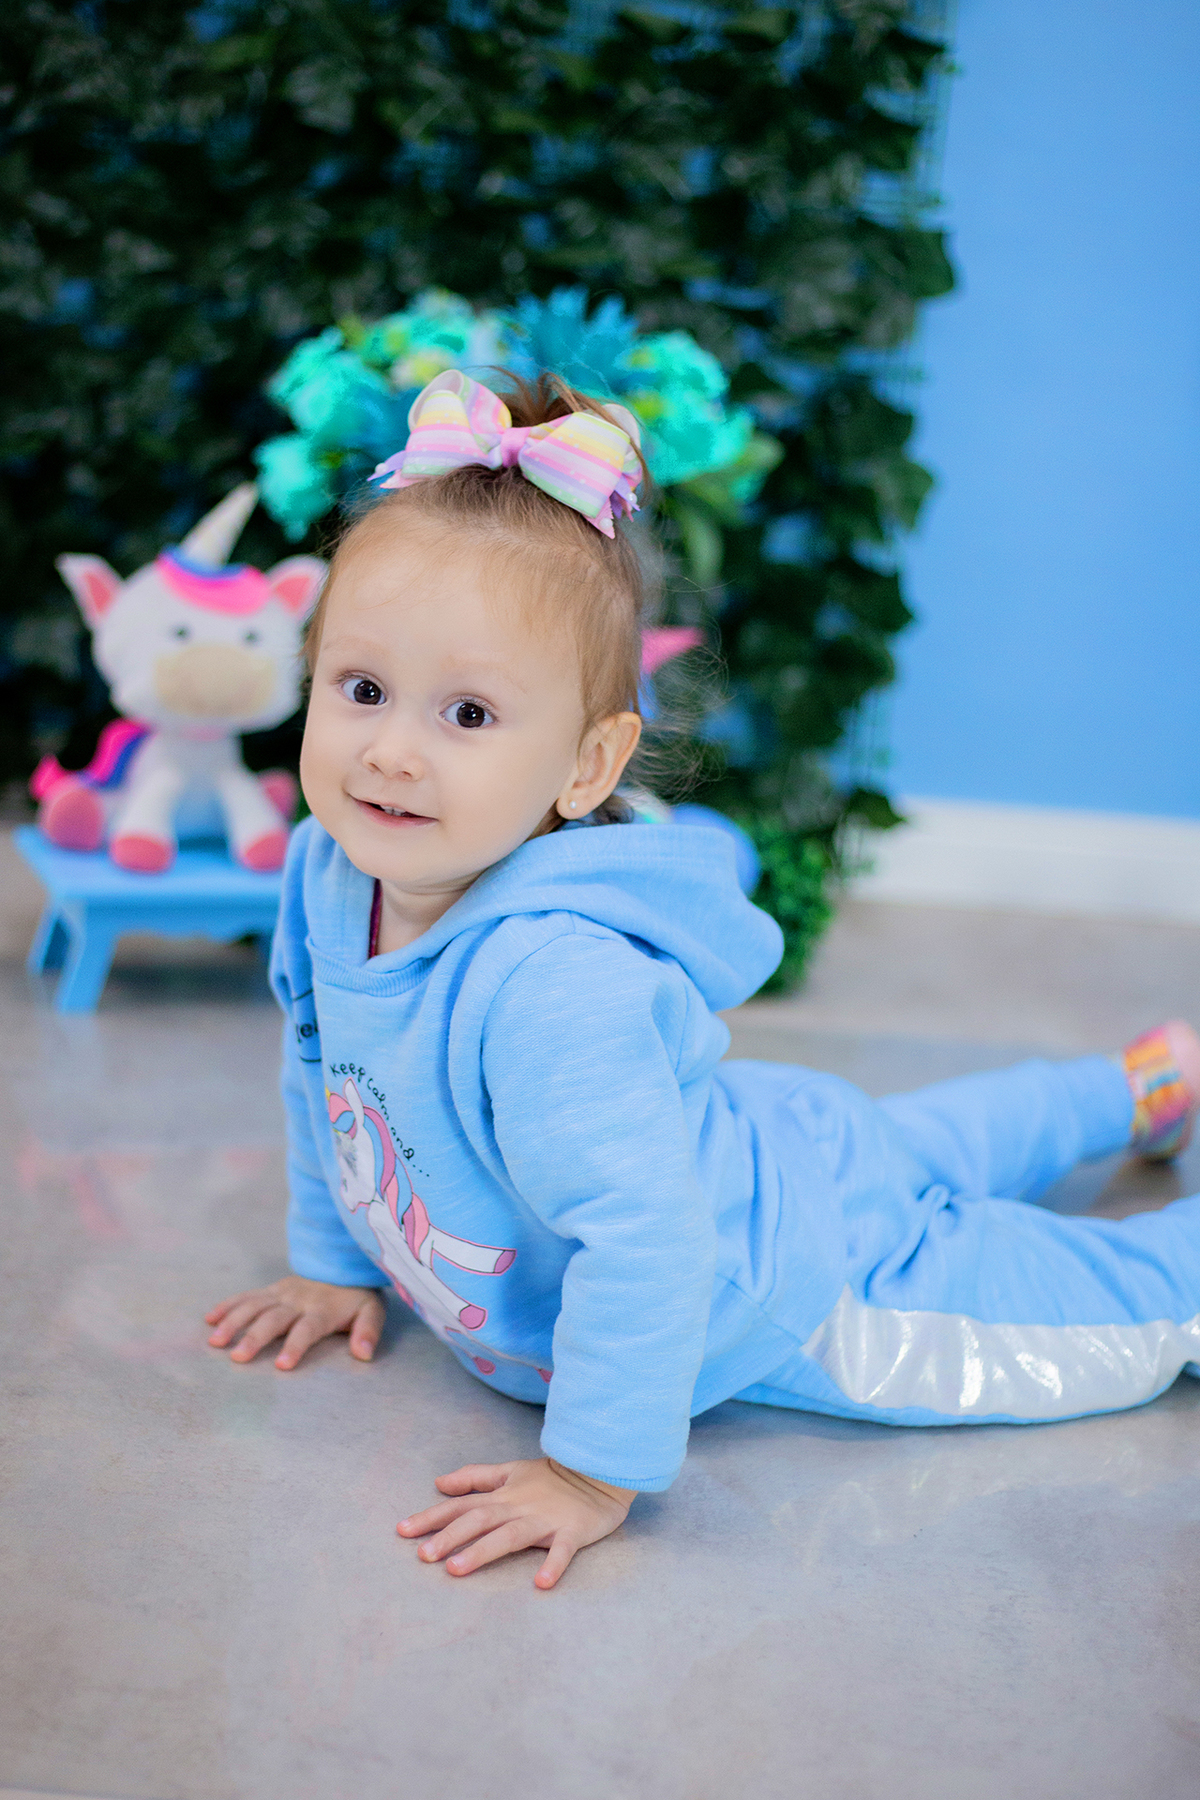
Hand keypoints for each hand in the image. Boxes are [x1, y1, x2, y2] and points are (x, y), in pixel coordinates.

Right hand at [205, 1274, 385, 1369]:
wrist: (344, 1263)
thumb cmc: (356, 1297)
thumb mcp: (372, 1311)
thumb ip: (368, 1331)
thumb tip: (363, 1353)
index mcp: (322, 1310)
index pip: (307, 1329)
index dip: (296, 1346)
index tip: (282, 1365)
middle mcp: (298, 1301)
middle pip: (274, 1319)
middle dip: (256, 1337)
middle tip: (238, 1358)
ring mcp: (282, 1293)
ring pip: (254, 1306)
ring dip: (233, 1322)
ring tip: (216, 1342)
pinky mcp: (271, 1289)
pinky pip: (247, 1296)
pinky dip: (227, 1306)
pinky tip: (210, 1319)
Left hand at [398, 1456, 633, 1588]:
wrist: (598, 1472)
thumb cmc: (552, 1477)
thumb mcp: (510, 1470)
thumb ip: (476, 1477)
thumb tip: (439, 1483)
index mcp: (502, 1495)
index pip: (461, 1505)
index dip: (432, 1517)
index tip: (403, 1531)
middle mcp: (518, 1506)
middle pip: (478, 1520)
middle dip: (449, 1537)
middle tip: (424, 1556)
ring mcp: (545, 1520)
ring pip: (509, 1535)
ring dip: (482, 1551)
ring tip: (457, 1569)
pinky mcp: (571, 1532)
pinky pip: (562, 1550)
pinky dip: (553, 1565)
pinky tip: (541, 1582)